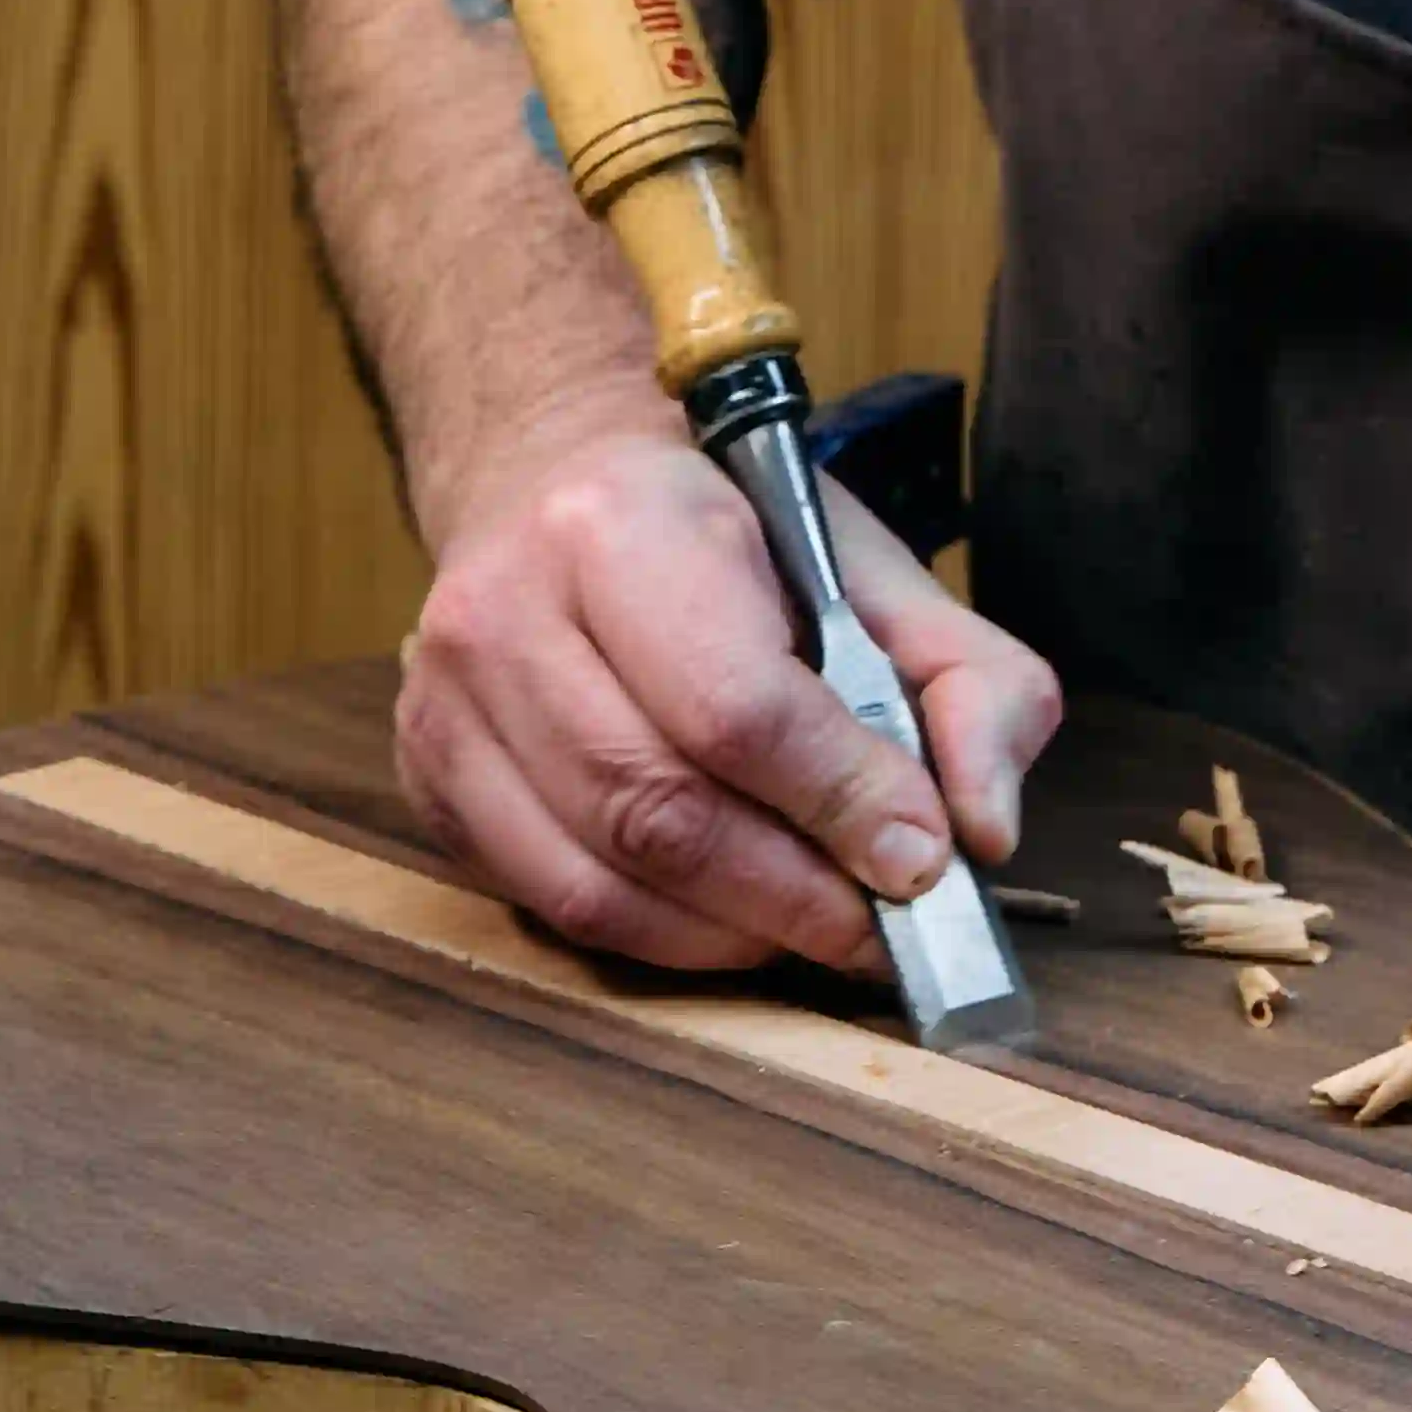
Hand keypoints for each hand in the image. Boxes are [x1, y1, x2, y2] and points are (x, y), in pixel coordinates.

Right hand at [391, 392, 1058, 978]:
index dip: (839, 800)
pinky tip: (730, 917)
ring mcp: (448, 706)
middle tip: (882, 929)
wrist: (550, 474)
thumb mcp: (871, 563)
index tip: (922, 857)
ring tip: (817, 927)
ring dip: (732, 934)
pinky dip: (662, 938)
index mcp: (618, 523)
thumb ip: (969, 679)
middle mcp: (505, 612)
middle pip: (660, 811)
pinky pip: (553, 906)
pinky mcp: (430, 781)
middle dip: (794, 896)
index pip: (734, 705)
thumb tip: (982, 829)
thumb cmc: (723, 531)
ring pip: (600, 882)